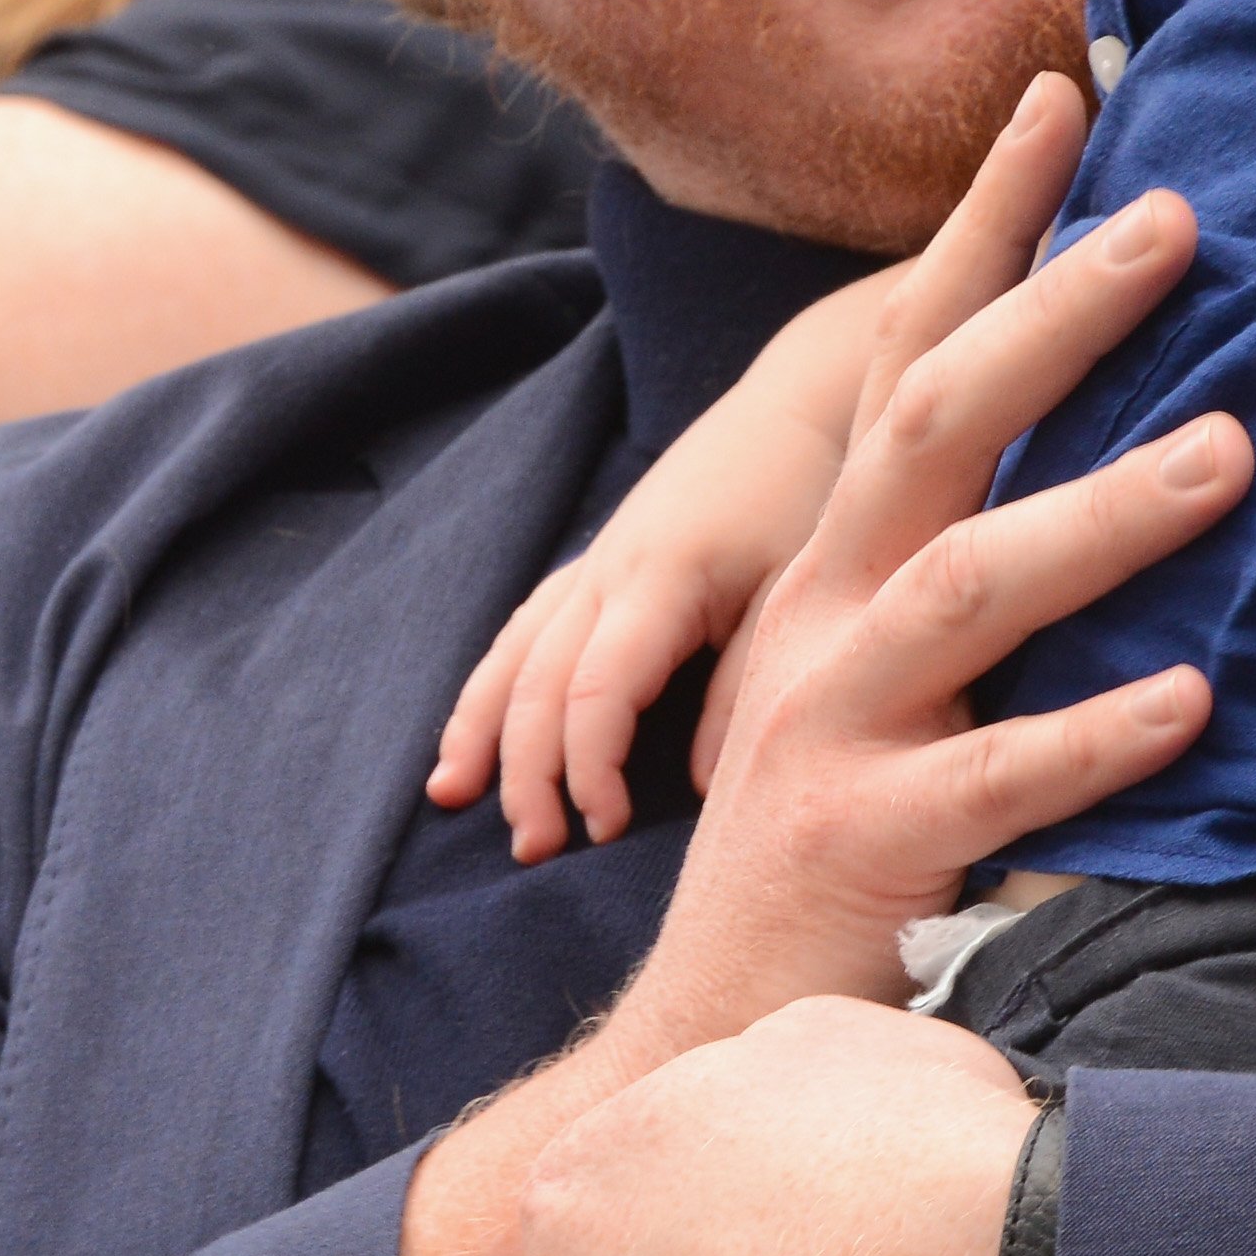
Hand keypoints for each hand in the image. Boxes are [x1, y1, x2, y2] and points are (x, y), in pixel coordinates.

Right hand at [430, 309, 874, 858]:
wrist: (797, 406)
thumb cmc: (806, 497)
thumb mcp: (792, 592)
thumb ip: (743, 687)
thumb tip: (699, 787)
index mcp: (659, 582)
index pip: (595, 691)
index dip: (586, 767)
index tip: (600, 829)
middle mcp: (606, 574)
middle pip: (535, 684)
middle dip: (524, 771)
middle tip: (532, 849)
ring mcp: (593, 566)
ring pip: (511, 654)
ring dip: (479, 730)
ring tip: (449, 797)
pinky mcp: (596, 564)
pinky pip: (521, 628)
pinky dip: (489, 684)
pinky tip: (470, 731)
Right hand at [606, 73, 1248, 1061]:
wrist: (716, 1042)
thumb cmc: (854, 851)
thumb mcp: (904, 692)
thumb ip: (995, 589)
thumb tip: (1155, 470)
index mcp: (841, 563)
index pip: (914, 358)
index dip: (986, 230)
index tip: (1064, 101)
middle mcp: (825, 615)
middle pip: (936, 423)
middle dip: (1056, 313)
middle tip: (1179, 222)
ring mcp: (831, 722)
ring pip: (971, 582)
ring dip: (1107, 511)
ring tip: (1234, 454)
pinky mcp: (864, 836)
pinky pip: (999, 772)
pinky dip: (1100, 733)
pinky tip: (1198, 700)